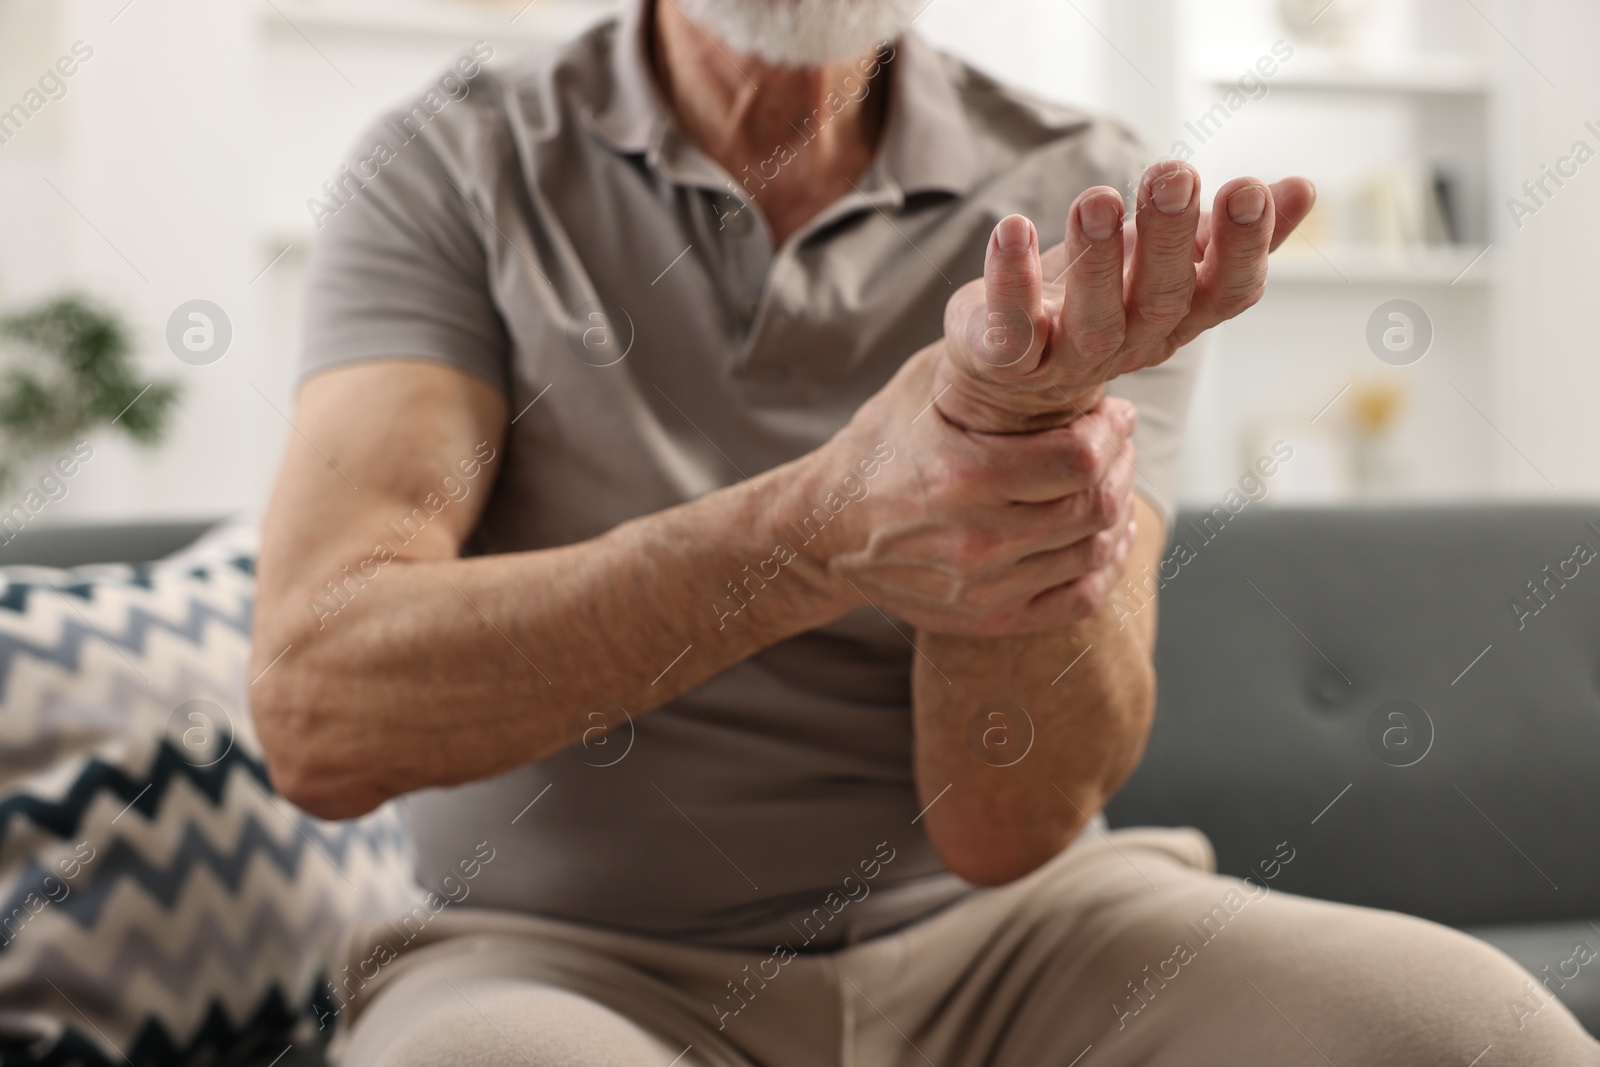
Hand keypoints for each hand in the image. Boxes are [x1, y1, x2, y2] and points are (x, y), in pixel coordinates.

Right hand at [809, 345, 1137, 636]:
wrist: (824, 532)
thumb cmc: (879, 449)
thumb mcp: (920, 388)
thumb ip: (988, 362)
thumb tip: (1056, 322)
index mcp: (961, 476)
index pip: (1079, 458)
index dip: (1111, 431)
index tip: (1113, 413)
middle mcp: (975, 540)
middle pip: (1095, 506)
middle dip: (1120, 465)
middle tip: (1116, 443)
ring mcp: (983, 587)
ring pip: (1094, 552)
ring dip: (1117, 512)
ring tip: (1109, 482)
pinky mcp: (988, 617)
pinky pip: (1080, 600)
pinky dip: (1104, 566)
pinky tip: (1102, 535)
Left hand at [934, 162, 1316, 433]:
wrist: (1009, 378)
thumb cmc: (1099, 299)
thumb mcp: (1167, 263)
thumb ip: (1228, 233)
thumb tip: (1304, 187)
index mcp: (1179, 316)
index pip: (1227, 291)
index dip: (1242, 247)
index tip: (1248, 187)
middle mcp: (1131, 342)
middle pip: (1161, 300)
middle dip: (1169, 238)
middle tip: (1173, 172)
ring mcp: (1068, 358)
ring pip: (1094, 321)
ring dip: (1097, 260)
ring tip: (1098, 198)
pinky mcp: (1009, 362)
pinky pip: (1012, 331)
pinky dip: (1009, 283)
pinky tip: (1013, 228)